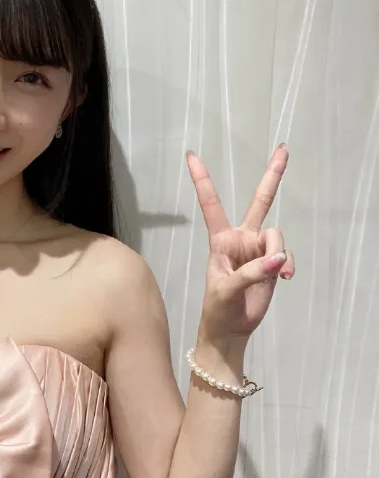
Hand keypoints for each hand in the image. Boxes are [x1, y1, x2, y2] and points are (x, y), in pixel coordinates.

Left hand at [186, 144, 293, 341]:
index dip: (202, 179)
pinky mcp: (273, 263)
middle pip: (259, 201)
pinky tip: (284, 277)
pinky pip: (286, 255)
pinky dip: (287, 264)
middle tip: (284, 148)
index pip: (211, 204)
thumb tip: (278, 261)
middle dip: (272, 175)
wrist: (231, 329)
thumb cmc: (218, 307)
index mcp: (221, 240)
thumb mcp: (225, 290)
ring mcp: (259, 249)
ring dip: (278, 254)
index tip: (191, 155)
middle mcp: (241, 238)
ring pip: (277, 236)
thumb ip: (251, 273)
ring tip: (275, 274)